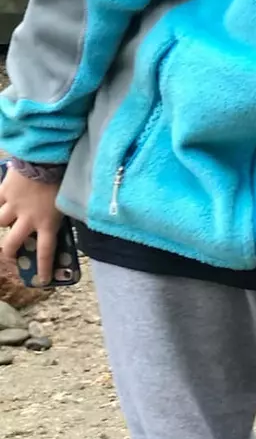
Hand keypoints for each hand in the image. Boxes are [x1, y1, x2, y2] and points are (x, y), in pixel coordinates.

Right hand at [0, 167, 62, 284]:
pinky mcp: (4, 191)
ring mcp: (13, 206)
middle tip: (10, 254)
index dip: (43, 268)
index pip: (45, 252)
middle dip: (9, 252)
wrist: (46, 158)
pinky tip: (1, 201)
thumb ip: (61, 215)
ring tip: (5, 220)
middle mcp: (28, 219)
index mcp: (48, 223)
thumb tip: (60, 222)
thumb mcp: (67, 202)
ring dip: (2, 222)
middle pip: (13, 244)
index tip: (42, 280)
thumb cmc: (63, 179)